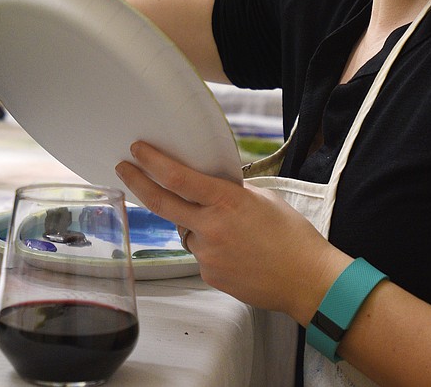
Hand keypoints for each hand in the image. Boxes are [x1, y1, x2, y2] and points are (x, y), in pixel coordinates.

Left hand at [116, 142, 345, 322]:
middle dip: (137, 182)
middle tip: (123, 169)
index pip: (179, 178)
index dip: (153, 162)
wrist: (307, 280)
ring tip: (232, 232)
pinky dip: (210, 248)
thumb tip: (208, 188)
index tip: (137, 150)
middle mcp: (212, 227)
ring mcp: (207, 254)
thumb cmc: (292, 236)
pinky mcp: (209, 275)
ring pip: (185, 230)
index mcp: (227, 201)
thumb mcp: (263, 199)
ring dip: (195, 224)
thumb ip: (231, 192)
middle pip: (161, 203)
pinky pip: (199, 253)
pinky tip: (237, 252)